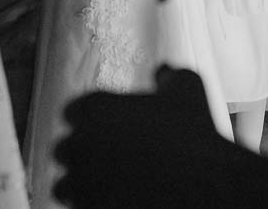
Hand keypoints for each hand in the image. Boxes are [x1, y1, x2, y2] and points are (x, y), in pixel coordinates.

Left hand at [53, 66, 234, 207]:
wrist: (203, 185)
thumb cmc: (195, 135)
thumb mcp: (188, 88)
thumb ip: (169, 75)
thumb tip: (162, 71)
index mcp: (94, 107)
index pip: (73, 112)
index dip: (90, 122)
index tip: (108, 131)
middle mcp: (78, 143)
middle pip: (64, 149)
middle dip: (82, 155)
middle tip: (108, 162)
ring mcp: (80, 181)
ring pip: (63, 184)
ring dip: (80, 185)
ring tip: (105, 188)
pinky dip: (89, 206)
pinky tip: (113, 202)